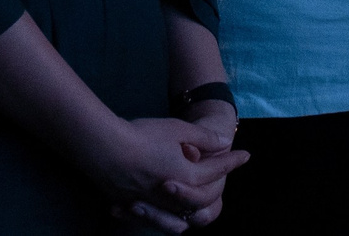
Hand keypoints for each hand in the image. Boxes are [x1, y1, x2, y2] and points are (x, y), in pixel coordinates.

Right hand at [81, 114, 244, 226]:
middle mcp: (170, 196)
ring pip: (176, 217)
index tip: (246, 155)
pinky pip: (150, 219)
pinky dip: (159, 217)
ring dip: (187, 210)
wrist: (102, 147)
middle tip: (223, 174)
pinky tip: (159, 211)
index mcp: (186, 176)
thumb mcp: (177, 129)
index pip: (216, 170)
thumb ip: (203, 137)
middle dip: (213, 185)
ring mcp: (149, 204)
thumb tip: (225, 140)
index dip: (232, 161)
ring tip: (195, 206)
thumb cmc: (142, 135)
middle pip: (199, 198)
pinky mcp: (129, 206)